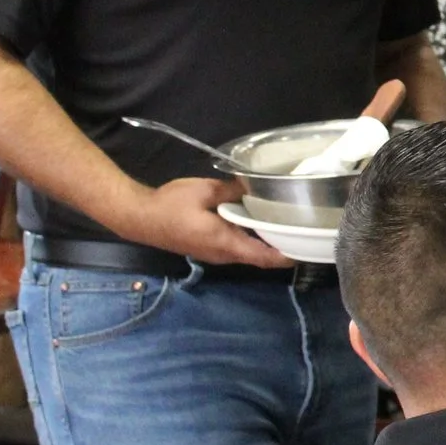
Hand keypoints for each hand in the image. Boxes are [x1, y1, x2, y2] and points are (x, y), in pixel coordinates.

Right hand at [124, 176, 288, 267]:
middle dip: (281, 246)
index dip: (287, 256)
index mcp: (226, 243)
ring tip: (286, 223)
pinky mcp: (207, 247)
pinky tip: (257, 220)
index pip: (263, 257)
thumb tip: (253, 187)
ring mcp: (214, 253)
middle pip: (259, 256)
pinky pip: (235, 246)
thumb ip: (232, 191)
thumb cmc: (170, 205)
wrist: (138, 217)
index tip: (307, 248)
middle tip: (303, 229)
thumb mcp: (204, 191)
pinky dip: (250, 237)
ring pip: (247, 251)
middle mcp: (223, 254)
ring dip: (265, 241)